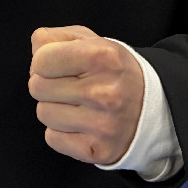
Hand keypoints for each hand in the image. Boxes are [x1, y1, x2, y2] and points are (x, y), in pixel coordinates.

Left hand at [28, 25, 143, 165]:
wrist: (151, 108)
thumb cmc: (114, 72)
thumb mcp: (93, 41)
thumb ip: (57, 37)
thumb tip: (36, 48)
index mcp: (102, 56)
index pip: (41, 60)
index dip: (44, 60)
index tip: (58, 63)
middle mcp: (103, 91)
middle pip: (37, 87)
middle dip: (47, 83)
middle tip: (70, 83)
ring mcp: (102, 124)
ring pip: (43, 113)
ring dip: (53, 107)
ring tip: (77, 103)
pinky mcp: (97, 150)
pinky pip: (52, 138)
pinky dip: (60, 130)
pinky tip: (81, 122)